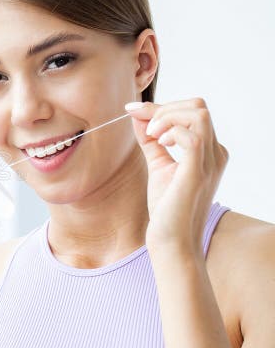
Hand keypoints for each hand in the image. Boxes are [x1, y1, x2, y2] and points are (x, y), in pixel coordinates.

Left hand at [125, 98, 228, 254]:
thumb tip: (138, 116)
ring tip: (152, 136)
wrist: (172, 241)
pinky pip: (192, 135)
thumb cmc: (168, 208)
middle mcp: (215, 153)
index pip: (192, 112)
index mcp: (209, 151)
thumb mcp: (158, 165)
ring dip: (167, 117)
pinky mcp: (198, 171)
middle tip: (143, 125)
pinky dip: (171, 131)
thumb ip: (151, 140)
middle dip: (164, 107)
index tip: (132, 110)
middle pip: (198, 106)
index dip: (160, 106)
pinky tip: (159, 143)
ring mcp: (210, 162)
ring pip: (198, 114)